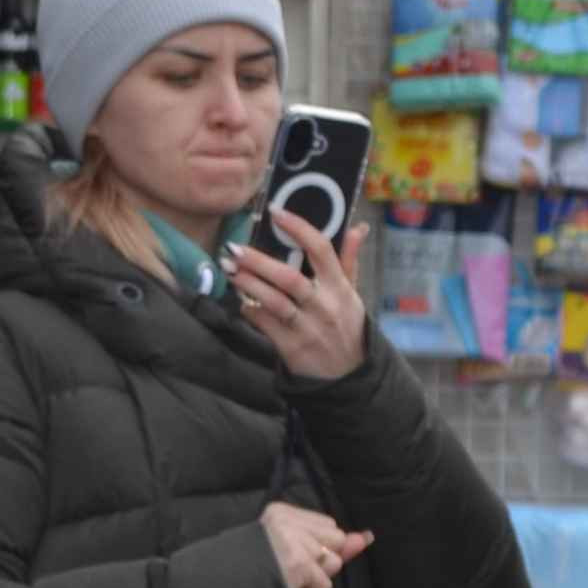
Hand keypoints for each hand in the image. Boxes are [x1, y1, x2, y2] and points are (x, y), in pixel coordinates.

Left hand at [231, 208, 370, 383]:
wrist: (348, 376)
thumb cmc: (347, 328)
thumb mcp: (353, 295)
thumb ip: (350, 260)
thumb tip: (358, 227)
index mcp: (340, 287)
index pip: (321, 249)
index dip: (298, 228)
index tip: (276, 212)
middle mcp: (324, 305)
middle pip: (289, 277)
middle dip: (258, 261)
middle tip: (234, 248)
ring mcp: (307, 327)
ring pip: (273, 301)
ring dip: (248, 283)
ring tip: (229, 269)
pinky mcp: (291, 347)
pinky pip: (265, 324)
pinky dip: (251, 310)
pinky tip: (242, 302)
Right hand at [258, 499, 370, 587]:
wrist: (223, 587)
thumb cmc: (258, 570)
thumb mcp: (293, 547)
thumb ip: (333, 541)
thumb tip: (367, 538)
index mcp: (281, 511)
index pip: (328, 525)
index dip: (319, 547)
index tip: (291, 556)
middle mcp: (287, 522)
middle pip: (336, 541)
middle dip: (321, 562)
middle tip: (290, 568)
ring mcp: (293, 542)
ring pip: (332, 563)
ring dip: (314, 579)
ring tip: (287, 579)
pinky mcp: (298, 564)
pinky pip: (324, 585)